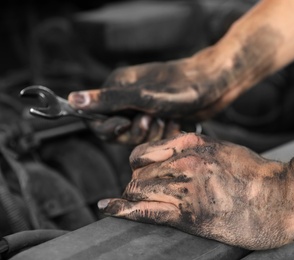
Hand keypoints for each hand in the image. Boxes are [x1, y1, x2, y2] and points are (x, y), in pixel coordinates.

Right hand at [67, 45, 247, 143]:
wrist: (216, 85)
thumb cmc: (181, 87)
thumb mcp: (143, 97)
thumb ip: (108, 100)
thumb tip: (72, 99)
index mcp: (118, 87)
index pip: (96, 118)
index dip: (109, 128)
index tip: (125, 124)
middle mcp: (128, 98)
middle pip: (116, 132)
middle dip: (136, 132)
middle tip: (152, 119)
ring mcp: (145, 108)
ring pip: (137, 137)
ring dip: (154, 133)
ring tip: (169, 118)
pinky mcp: (159, 118)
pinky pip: (154, 137)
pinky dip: (165, 134)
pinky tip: (178, 122)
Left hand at [97, 133, 293, 249]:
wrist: (283, 199)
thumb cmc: (256, 174)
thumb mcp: (224, 149)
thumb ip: (194, 147)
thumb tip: (168, 152)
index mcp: (194, 146)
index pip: (144, 153)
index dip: (138, 164)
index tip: (140, 172)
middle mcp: (187, 165)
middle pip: (138, 174)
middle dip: (135, 184)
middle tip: (141, 192)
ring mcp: (187, 190)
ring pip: (139, 191)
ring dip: (133, 197)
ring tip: (135, 204)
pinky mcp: (191, 216)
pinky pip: (148, 211)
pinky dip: (125, 210)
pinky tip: (110, 210)